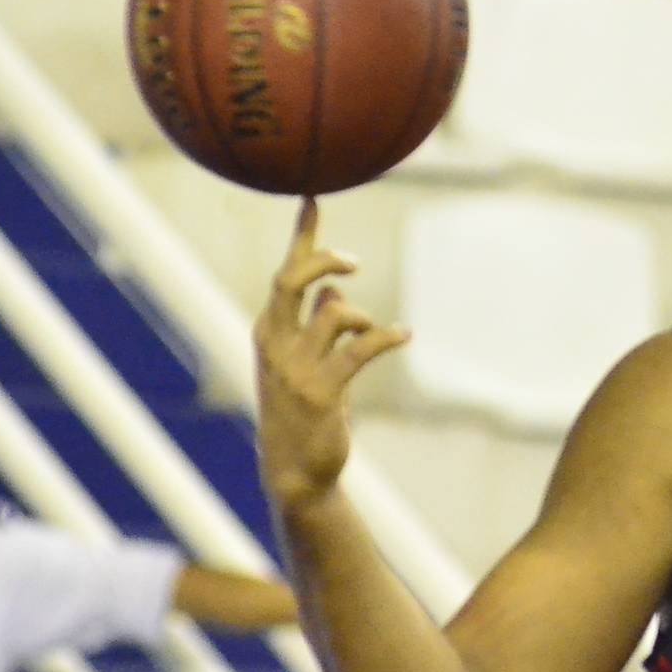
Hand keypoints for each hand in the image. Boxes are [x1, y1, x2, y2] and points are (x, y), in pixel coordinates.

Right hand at [254, 199, 408, 514]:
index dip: (301, 237)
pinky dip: (385, 336)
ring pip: (334, 313)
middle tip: (354, 262)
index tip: (312, 200)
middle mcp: (274, 343)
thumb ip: (316, 325)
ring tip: (376, 333)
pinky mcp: (320, 390)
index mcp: (269, 331)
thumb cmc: (303, 412)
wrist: (294, 471)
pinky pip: (359, 348)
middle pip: (290, 281)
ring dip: (362, 317)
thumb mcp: (306, 362)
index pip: (284, 273)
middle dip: (322, 259)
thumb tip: (333, 292)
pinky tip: (403, 335)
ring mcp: (294, 367)